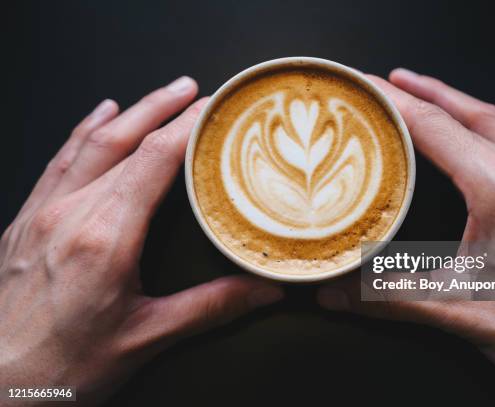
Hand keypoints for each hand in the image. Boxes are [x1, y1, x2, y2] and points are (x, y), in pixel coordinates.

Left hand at [0, 77, 282, 404]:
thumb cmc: (65, 365)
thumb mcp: (146, 338)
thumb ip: (211, 306)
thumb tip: (263, 288)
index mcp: (105, 236)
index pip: (154, 160)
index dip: (186, 127)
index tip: (211, 108)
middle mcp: (71, 213)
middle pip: (123, 140)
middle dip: (161, 107)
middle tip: (192, 87)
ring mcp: (43, 212)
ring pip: (90, 143)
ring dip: (127, 112)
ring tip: (157, 94)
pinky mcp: (26, 221)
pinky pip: (59, 160)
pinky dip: (82, 131)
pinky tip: (96, 116)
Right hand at [317, 69, 494, 405]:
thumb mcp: (459, 310)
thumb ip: (391, 297)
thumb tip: (336, 291)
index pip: (435, 130)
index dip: (395, 104)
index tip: (366, 87)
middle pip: (464, 115)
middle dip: (422, 91)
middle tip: (386, 79)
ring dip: (458, 98)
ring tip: (427, 84)